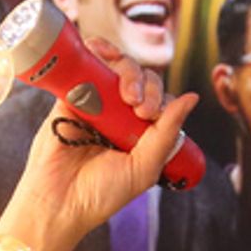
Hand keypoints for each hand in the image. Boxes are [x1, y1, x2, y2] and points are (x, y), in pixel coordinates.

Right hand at [0, 45, 198, 250]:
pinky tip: (100, 49)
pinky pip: (87, 66)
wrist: (58, 201)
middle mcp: (119, 116)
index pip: (159, 100)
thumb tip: (192, 98)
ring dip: (127, 70)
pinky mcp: (71, 96)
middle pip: (141, 79)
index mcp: (140, 133)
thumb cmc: (100, 194)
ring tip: (125, 93)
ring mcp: (96, 104)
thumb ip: (168, 133)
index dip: (160, 98)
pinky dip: (96, 50)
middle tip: (138, 107)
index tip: (151, 115)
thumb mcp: (144, 168)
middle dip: (146, 86)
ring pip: (118, 69)